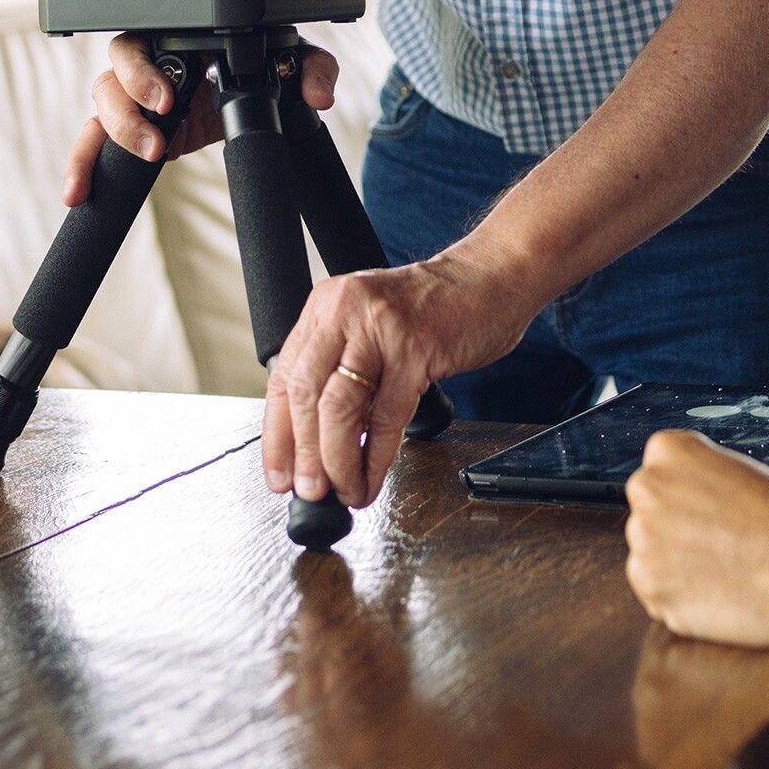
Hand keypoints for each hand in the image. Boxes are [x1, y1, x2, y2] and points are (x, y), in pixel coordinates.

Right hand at [61, 39, 340, 205]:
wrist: (261, 93)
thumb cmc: (268, 63)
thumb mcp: (296, 60)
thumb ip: (313, 68)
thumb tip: (320, 95)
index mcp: (180, 38)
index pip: (144, 39)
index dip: (145, 68)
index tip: (169, 97)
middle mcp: (151, 65)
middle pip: (114, 72)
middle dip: (129, 101)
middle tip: (160, 127)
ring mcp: (138, 99)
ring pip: (103, 106)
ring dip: (115, 134)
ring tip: (150, 157)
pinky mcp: (134, 130)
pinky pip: (96, 142)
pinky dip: (83, 164)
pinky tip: (77, 192)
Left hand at [263, 251, 535, 506]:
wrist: (491, 277)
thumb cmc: (435, 307)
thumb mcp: (371, 326)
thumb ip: (344, 368)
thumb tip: (318, 441)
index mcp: (326, 307)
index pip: (284, 378)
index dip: (278, 435)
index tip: (279, 474)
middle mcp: (345, 312)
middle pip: (305, 394)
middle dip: (304, 454)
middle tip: (309, 491)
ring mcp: (380, 330)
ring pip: (339, 407)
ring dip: (335, 461)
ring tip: (341, 490)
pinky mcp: (417, 349)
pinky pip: (386, 417)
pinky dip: (376, 457)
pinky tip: (372, 478)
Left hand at [624, 430, 768, 651]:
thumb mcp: (742, 474)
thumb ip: (699, 484)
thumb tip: (682, 509)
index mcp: (668, 450)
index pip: (663, 473)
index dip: (694, 497)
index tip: (720, 512)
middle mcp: (646, 490)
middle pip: (651, 513)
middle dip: (678, 530)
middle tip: (725, 545)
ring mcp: (644, 543)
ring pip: (651, 557)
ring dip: (678, 566)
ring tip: (728, 571)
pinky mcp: (652, 592)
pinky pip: (658, 596)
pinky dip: (683, 601)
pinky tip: (721, 595)